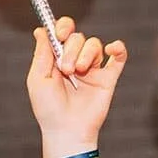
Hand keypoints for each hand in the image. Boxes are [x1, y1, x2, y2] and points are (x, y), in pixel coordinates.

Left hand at [26, 16, 126, 156]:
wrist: (66, 130)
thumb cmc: (48, 109)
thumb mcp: (38, 79)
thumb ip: (41, 53)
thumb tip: (40, 29)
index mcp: (56, 59)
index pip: (62, 32)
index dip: (62, 27)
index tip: (59, 34)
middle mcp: (75, 61)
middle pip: (78, 37)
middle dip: (72, 49)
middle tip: (66, 69)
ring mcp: (92, 70)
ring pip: (94, 45)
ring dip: (86, 54)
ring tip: (79, 71)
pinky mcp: (107, 79)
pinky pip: (119, 57)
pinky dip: (118, 48)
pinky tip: (112, 49)